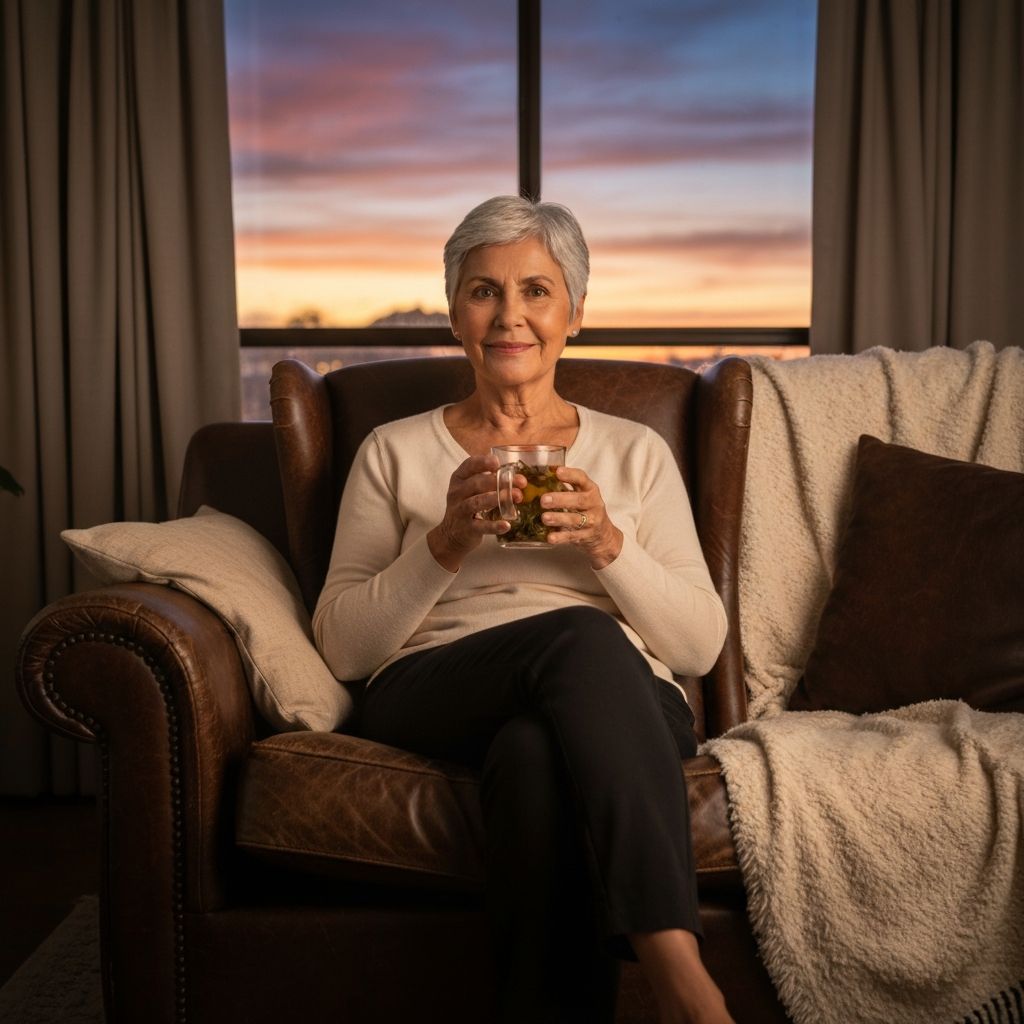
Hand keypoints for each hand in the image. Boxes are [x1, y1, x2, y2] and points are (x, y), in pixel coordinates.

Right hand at [427, 454, 515, 571]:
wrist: (451, 535)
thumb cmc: (468, 506)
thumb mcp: (473, 490)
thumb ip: (491, 482)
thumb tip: (519, 479)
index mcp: (459, 479)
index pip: (469, 465)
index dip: (483, 462)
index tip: (497, 463)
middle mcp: (457, 493)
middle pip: (476, 483)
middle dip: (499, 481)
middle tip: (520, 483)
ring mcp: (459, 511)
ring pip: (476, 502)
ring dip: (497, 498)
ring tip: (516, 497)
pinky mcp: (465, 529)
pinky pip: (480, 526)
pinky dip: (494, 526)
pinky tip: (506, 525)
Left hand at [541, 466, 622, 569]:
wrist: (603, 534)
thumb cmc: (586, 508)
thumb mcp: (581, 494)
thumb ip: (565, 485)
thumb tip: (541, 475)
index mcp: (590, 489)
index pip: (582, 479)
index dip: (570, 475)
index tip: (557, 472)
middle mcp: (594, 504)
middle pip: (579, 500)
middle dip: (560, 500)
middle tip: (543, 500)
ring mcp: (592, 521)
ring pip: (575, 519)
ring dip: (559, 518)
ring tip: (544, 518)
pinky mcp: (586, 536)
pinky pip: (573, 536)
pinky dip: (561, 537)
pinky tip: (550, 537)